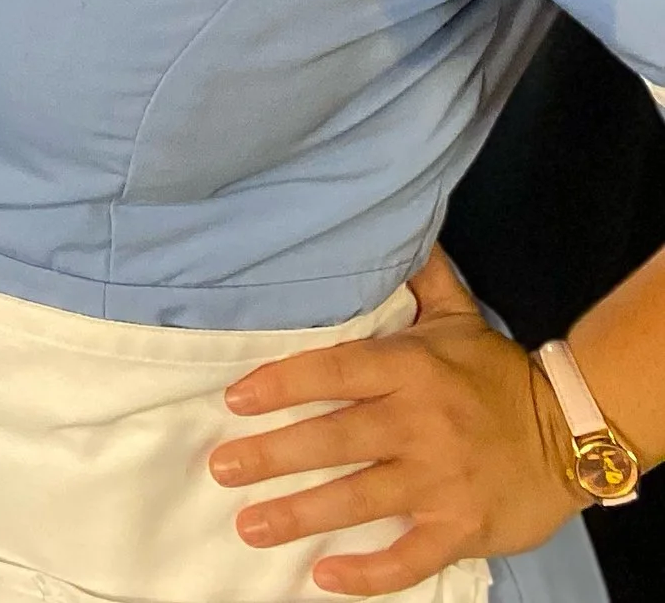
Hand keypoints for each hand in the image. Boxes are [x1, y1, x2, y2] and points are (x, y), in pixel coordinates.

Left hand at [209, 249, 580, 595]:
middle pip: (333, 440)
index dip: (281, 385)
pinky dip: (369, 572)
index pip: (332, 372)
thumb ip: (418, 275)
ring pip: (358, 499)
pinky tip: (325, 577)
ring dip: (300, 514)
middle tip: (221, 467)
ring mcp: (441, 481)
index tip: (234, 398)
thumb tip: (390, 225)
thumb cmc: (496, 373)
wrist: (571, 433)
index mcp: (409, 369)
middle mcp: (419, 424)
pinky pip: (410, 556)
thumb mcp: (456, 315)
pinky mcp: (463, 528)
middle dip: (271, 455)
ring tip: (249, 524)